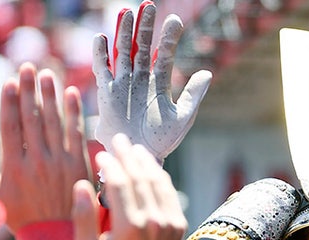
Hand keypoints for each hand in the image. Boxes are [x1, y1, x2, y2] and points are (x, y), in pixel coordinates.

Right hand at [0, 64, 90, 230]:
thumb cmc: (25, 221)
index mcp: (15, 168)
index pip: (12, 127)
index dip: (10, 102)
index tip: (9, 82)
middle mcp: (38, 162)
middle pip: (33, 118)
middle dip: (30, 90)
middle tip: (29, 68)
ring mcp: (60, 163)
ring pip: (54, 122)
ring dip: (50, 96)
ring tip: (48, 75)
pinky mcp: (79, 166)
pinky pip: (76, 134)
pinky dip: (74, 113)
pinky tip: (72, 95)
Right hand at [72, 134, 187, 239]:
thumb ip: (83, 218)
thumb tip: (81, 184)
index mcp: (129, 226)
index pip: (119, 182)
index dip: (110, 163)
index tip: (100, 152)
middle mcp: (153, 220)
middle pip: (140, 176)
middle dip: (128, 155)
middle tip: (118, 138)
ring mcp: (169, 223)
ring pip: (158, 182)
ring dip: (146, 162)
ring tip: (134, 148)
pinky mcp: (178, 226)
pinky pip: (169, 194)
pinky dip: (160, 178)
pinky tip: (151, 169)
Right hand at [93, 2, 211, 162]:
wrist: (138, 155)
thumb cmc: (161, 141)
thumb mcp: (182, 117)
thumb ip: (193, 95)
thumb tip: (208, 73)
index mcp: (159, 84)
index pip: (165, 55)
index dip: (169, 37)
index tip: (174, 20)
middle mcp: (140, 80)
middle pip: (143, 47)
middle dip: (145, 27)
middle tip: (148, 5)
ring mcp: (123, 84)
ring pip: (123, 52)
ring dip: (124, 33)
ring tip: (127, 12)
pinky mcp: (107, 92)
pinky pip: (102, 69)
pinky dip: (100, 54)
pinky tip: (101, 38)